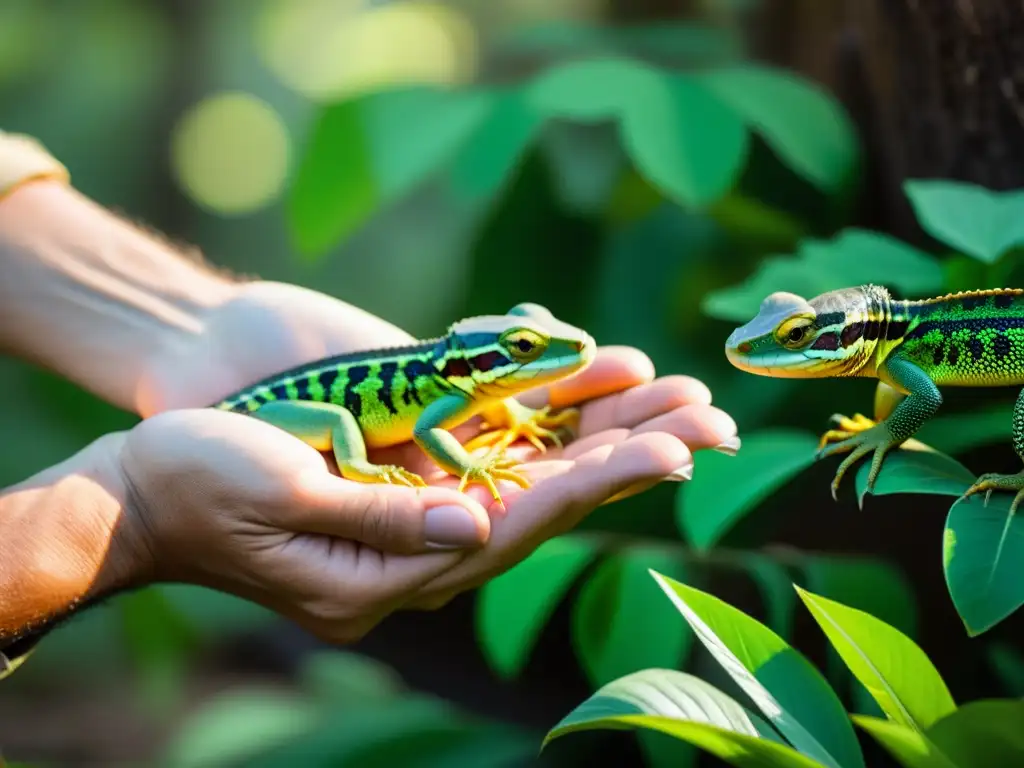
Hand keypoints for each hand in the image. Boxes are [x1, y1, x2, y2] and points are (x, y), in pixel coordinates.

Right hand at [124, 281, 737, 641]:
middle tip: (709, 421)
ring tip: (680, 392)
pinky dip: (545, 412)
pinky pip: (489, 443)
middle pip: (543, 500)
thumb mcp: (283, 503)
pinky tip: (598, 380)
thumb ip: (382, 522)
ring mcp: (416, 505)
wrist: (147, 483)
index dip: (589, 486)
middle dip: (625, 458)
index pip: (511, 527)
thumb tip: (478, 527)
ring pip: (529, 468)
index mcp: (390, 576)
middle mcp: (419, 545)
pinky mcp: (406, 466)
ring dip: (603, 429)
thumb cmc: (198, 488)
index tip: (664, 454)